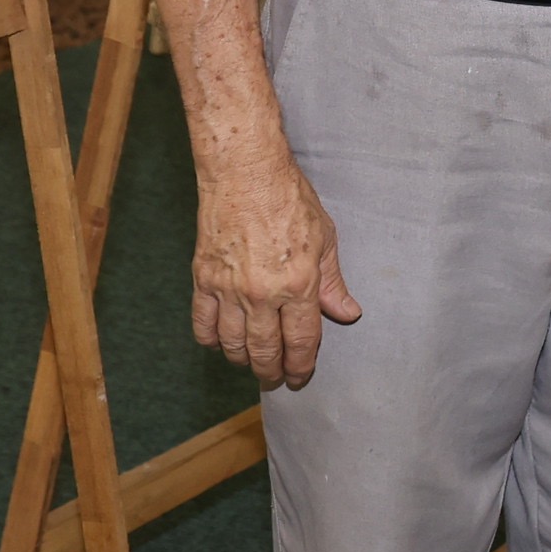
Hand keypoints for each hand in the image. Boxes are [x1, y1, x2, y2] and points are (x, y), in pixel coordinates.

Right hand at [190, 150, 359, 388]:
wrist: (245, 172)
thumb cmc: (289, 199)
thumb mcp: (325, 239)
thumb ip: (333, 283)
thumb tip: (347, 313)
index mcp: (299, 285)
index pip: (302, 342)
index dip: (302, 366)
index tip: (301, 377)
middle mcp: (263, 293)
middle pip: (266, 352)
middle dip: (273, 373)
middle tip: (276, 380)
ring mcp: (229, 288)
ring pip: (234, 344)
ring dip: (244, 360)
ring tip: (252, 364)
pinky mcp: (204, 279)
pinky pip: (203, 324)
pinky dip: (212, 340)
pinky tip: (222, 342)